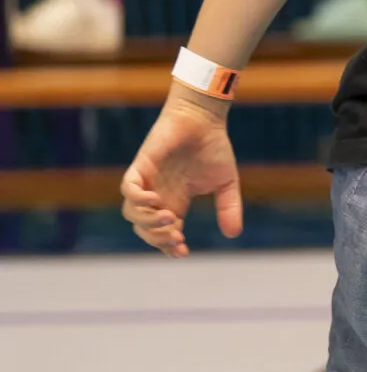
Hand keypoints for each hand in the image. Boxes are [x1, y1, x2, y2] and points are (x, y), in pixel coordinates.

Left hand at [120, 89, 243, 256]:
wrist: (203, 120)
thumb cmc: (213, 148)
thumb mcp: (226, 184)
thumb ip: (229, 208)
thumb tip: (234, 235)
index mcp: (175, 201)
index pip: (163, 233)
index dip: (169, 247)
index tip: (184, 252)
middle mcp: (157, 195)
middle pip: (144, 229)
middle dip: (157, 239)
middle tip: (177, 238)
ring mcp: (147, 182)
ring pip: (132, 213)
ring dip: (147, 222)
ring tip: (169, 218)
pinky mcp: (142, 166)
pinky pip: (128, 189)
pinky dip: (136, 199)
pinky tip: (155, 200)